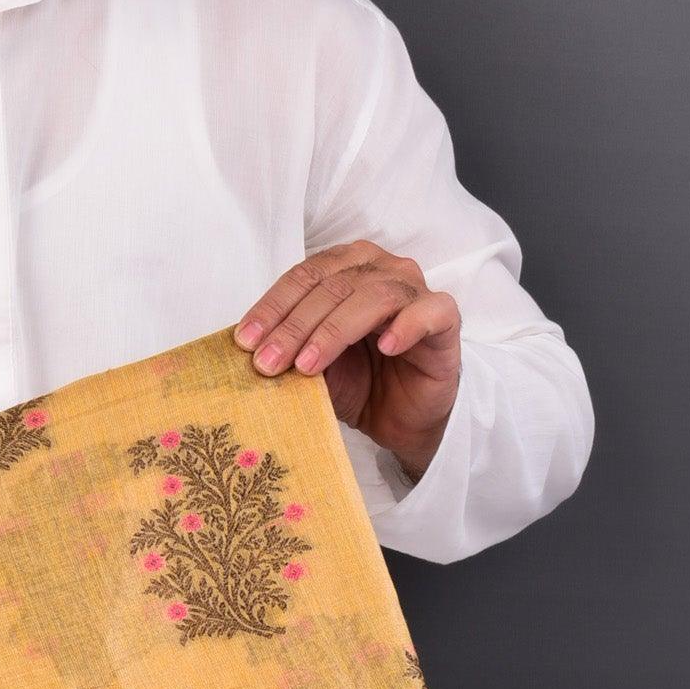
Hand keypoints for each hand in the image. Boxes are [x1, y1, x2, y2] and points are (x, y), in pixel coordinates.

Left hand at [235, 242, 461, 480]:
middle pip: (333, 285)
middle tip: (267, 362)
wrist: (403, 418)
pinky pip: (430, 311)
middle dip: (295, 325)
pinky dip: (406, 326)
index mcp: (346, 270)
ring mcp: (415, 291)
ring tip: (308, 366)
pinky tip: (386, 347)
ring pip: (373, 296)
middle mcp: (381, 270)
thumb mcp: (314, 369)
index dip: (273, 306)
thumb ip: (291, 351)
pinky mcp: (444, 319)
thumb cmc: (361, 384)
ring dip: (334, 331)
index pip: (305, 276)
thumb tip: (249, 351)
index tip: (245, 341)